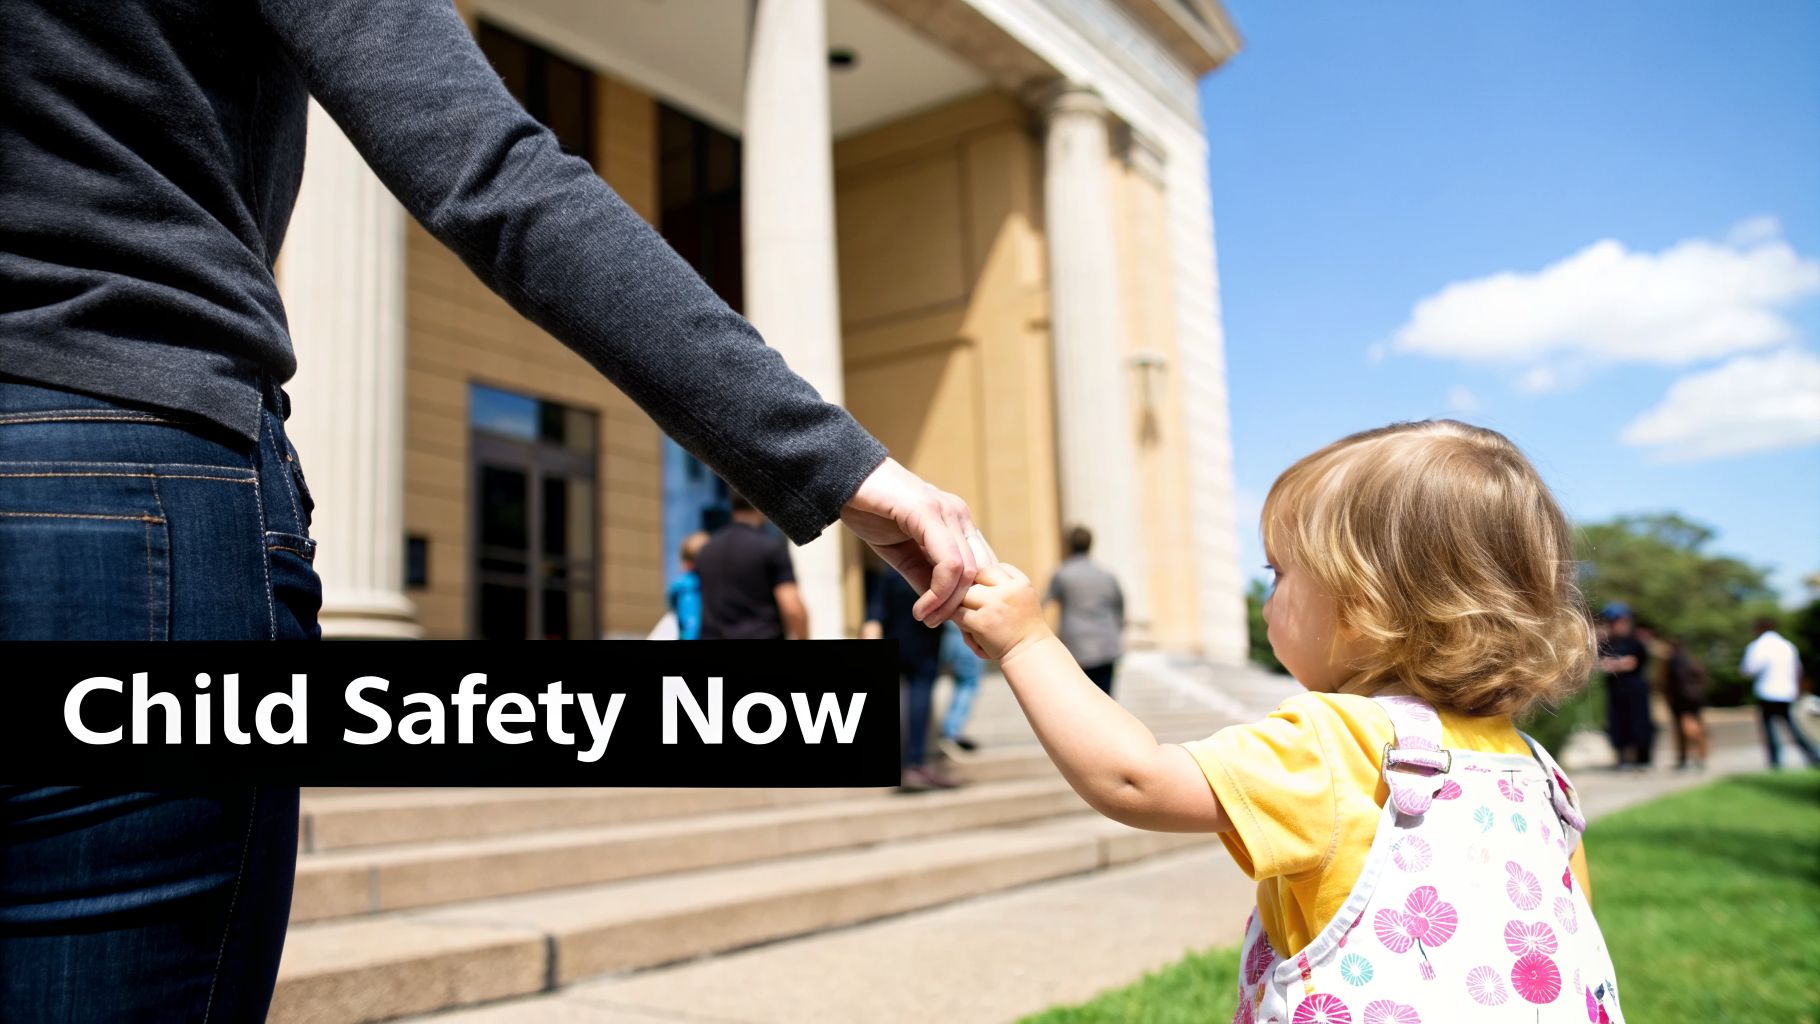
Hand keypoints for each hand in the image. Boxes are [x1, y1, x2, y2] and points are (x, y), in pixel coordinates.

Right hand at [841, 457, 983, 625]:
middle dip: (964, 607)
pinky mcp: (929, 512)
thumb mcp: (902, 553)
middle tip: (938, 624)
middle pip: (981, 572)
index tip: (951, 623)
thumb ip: (923, 577)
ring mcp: (947, 512)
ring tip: (926, 618)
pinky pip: (948, 563)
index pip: (983, 566)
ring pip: (967, 570)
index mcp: (957, 523)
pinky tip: (920, 608)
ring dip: (948, 604)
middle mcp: (959, 516)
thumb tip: (940, 609)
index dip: (972, 598)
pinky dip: (938, 593)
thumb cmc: (871, 511)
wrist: (843, 479)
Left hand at [954, 562, 1052, 662]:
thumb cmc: (1023, 625)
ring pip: (963, 594)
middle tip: (971, 604)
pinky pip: (958, 614)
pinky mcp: (981, 623)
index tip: (982, 593)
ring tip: (968, 615)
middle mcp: (1008, 591)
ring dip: (961, 604)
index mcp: (1020, 583)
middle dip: (970, 590)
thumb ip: (1004, 582)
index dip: (981, 580)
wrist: (1030, 652)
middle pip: (975, 578)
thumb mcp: (1022, 595)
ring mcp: (993, 606)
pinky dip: (958, 621)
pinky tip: (967, 629)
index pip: (990, 569)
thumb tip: (972, 573)